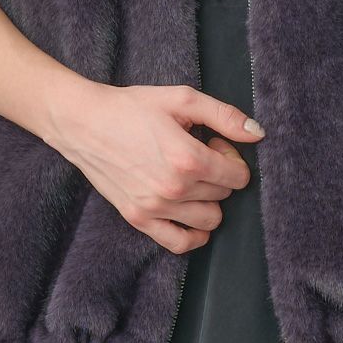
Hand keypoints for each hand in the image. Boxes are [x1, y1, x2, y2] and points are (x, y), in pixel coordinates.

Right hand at [43, 80, 259, 253]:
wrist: (83, 122)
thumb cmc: (132, 107)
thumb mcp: (181, 99)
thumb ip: (224, 116)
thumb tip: (258, 134)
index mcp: (188, 158)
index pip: (238, 176)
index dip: (232, 157)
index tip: (213, 143)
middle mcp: (174, 189)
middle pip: (225, 195)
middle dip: (219, 174)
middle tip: (198, 153)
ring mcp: (155, 208)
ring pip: (210, 221)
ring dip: (208, 200)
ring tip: (189, 178)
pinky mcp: (139, 219)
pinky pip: (180, 243)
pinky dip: (194, 234)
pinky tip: (189, 211)